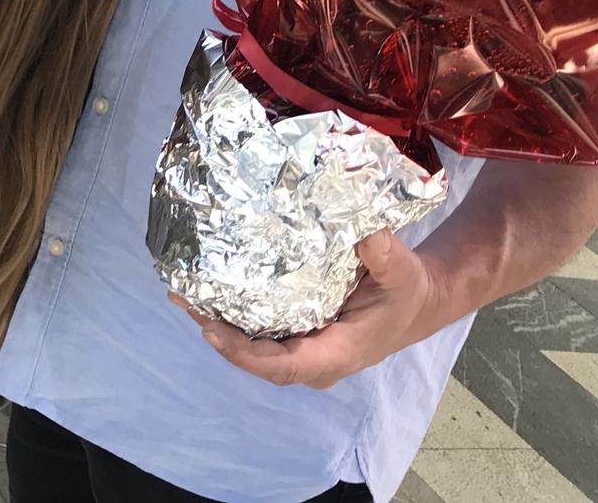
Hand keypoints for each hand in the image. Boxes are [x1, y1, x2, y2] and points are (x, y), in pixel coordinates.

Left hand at [173, 232, 451, 389]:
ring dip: (218, 322)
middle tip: (184, 298)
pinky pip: (261, 331)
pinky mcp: (297, 331)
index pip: (281, 366)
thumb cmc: (407, 290)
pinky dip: (234, 313)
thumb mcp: (404, 271)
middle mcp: (313, 358)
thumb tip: (363, 232)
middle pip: (257, 358)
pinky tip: (208, 288)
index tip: (212, 328)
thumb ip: (385, 254)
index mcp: (336, 353)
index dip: (243, 353)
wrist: (414, 302)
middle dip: (218, 334)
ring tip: (183, 292)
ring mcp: (303, 348)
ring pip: (254, 346)